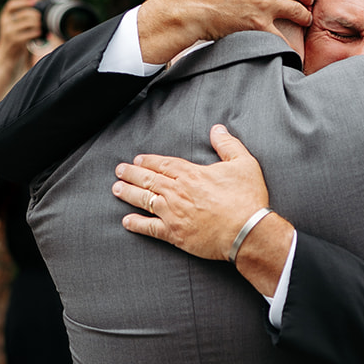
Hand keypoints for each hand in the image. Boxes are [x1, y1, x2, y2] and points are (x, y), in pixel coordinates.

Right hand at [0, 0, 43, 61]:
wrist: (5, 55)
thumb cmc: (13, 37)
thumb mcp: (14, 23)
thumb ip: (24, 10)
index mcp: (4, 16)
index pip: (11, 5)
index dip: (23, 1)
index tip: (34, 1)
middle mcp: (5, 23)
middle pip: (24, 14)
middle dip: (35, 15)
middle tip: (39, 18)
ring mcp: (9, 33)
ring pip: (29, 23)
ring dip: (37, 25)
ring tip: (39, 27)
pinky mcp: (15, 41)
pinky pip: (30, 34)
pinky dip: (37, 33)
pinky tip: (39, 35)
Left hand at [114, 124, 269, 259]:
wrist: (247, 231)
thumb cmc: (247, 198)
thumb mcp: (243, 163)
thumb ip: (228, 145)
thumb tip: (217, 129)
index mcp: (191, 174)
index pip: (163, 164)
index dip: (149, 161)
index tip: (137, 160)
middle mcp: (177, 192)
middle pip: (148, 179)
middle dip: (131, 174)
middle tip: (119, 171)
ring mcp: (173, 213)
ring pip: (144, 200)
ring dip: (128, 193)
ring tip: (116, 189)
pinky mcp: (174, 234)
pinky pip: (149, 228)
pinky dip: (136, 224)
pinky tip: (126, 221)